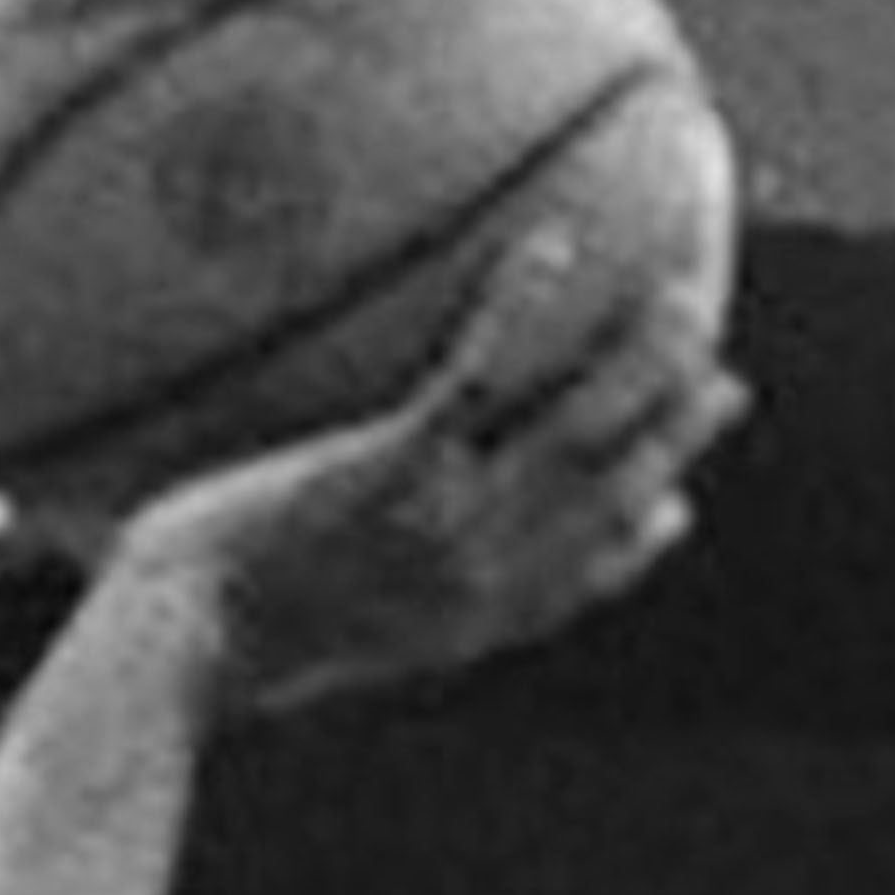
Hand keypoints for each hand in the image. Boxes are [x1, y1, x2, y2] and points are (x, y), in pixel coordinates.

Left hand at [105, 220, 746, 719]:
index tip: (680, 498)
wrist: (170, 648)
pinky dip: (523, 310)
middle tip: (724, 372)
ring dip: (642, 361)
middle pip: (612, 497)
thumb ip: (345, 614)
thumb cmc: (203, 641)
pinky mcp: (393, 473)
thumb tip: (340, 581)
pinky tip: (551, 246)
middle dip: (674, 435)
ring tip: (680, 292)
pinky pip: (477, 377)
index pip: (579, 584)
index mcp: (462, 626)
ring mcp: (443, 527)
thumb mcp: (290, 643)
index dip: (639, 539)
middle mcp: (478, 583)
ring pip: (578, 434)